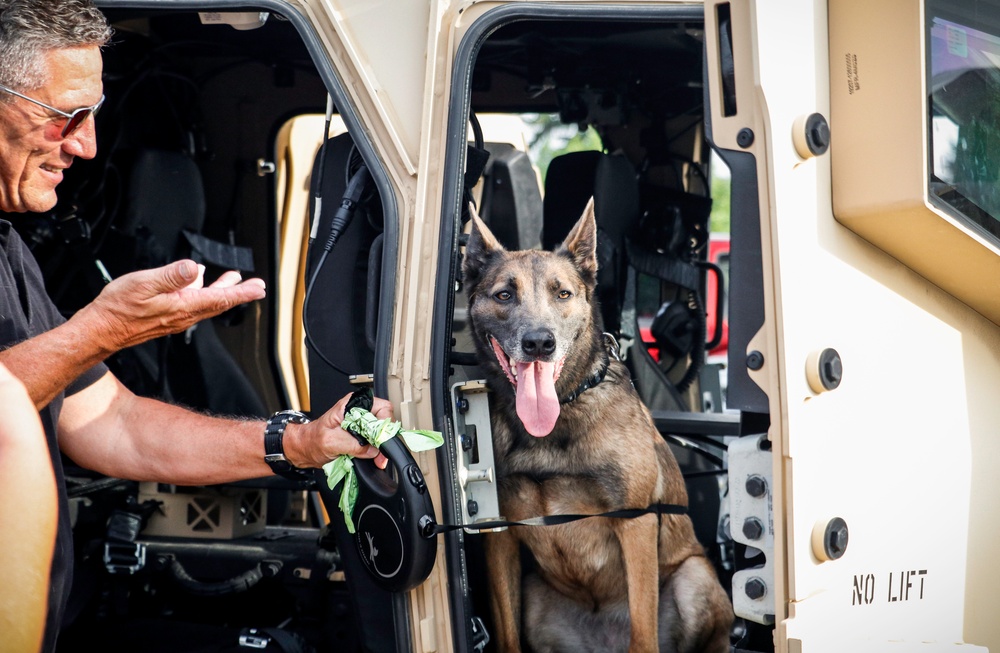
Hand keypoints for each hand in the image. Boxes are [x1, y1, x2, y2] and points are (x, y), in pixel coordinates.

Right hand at [73, 259, 266, 351]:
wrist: (101, 330)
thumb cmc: (118, 308)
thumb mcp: (143, 284)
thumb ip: (171, 276)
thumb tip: (196, 268)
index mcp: (182, 305)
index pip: (220, 298)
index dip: (242, 293)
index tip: (259, 288)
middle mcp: (184, 315)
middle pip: (218, 302)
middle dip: (239, 292)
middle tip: (257, 286)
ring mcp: (176, 318)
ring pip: (206, 303)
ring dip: (222, 291)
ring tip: (234, 280)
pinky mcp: (167, 318)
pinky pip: (193, 305)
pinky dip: (204, 293)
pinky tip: (199, 283)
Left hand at [285, 392, 392, 469]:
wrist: (306, 448)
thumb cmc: (312, 440)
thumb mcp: (331, 442)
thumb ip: (353, 444)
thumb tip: (373, 450)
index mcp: (352, 404)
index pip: (381, 408)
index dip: (384, 425)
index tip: (381, 441)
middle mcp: (359, 411)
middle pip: (385, 420)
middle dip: (385, 438)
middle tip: (381, 454)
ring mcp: (362, 423)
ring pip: (383, 432)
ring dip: (382, 447)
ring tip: (378, 459)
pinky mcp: (362, 435)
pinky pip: (377, 441)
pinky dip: (378, 452)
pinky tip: (374, 458)